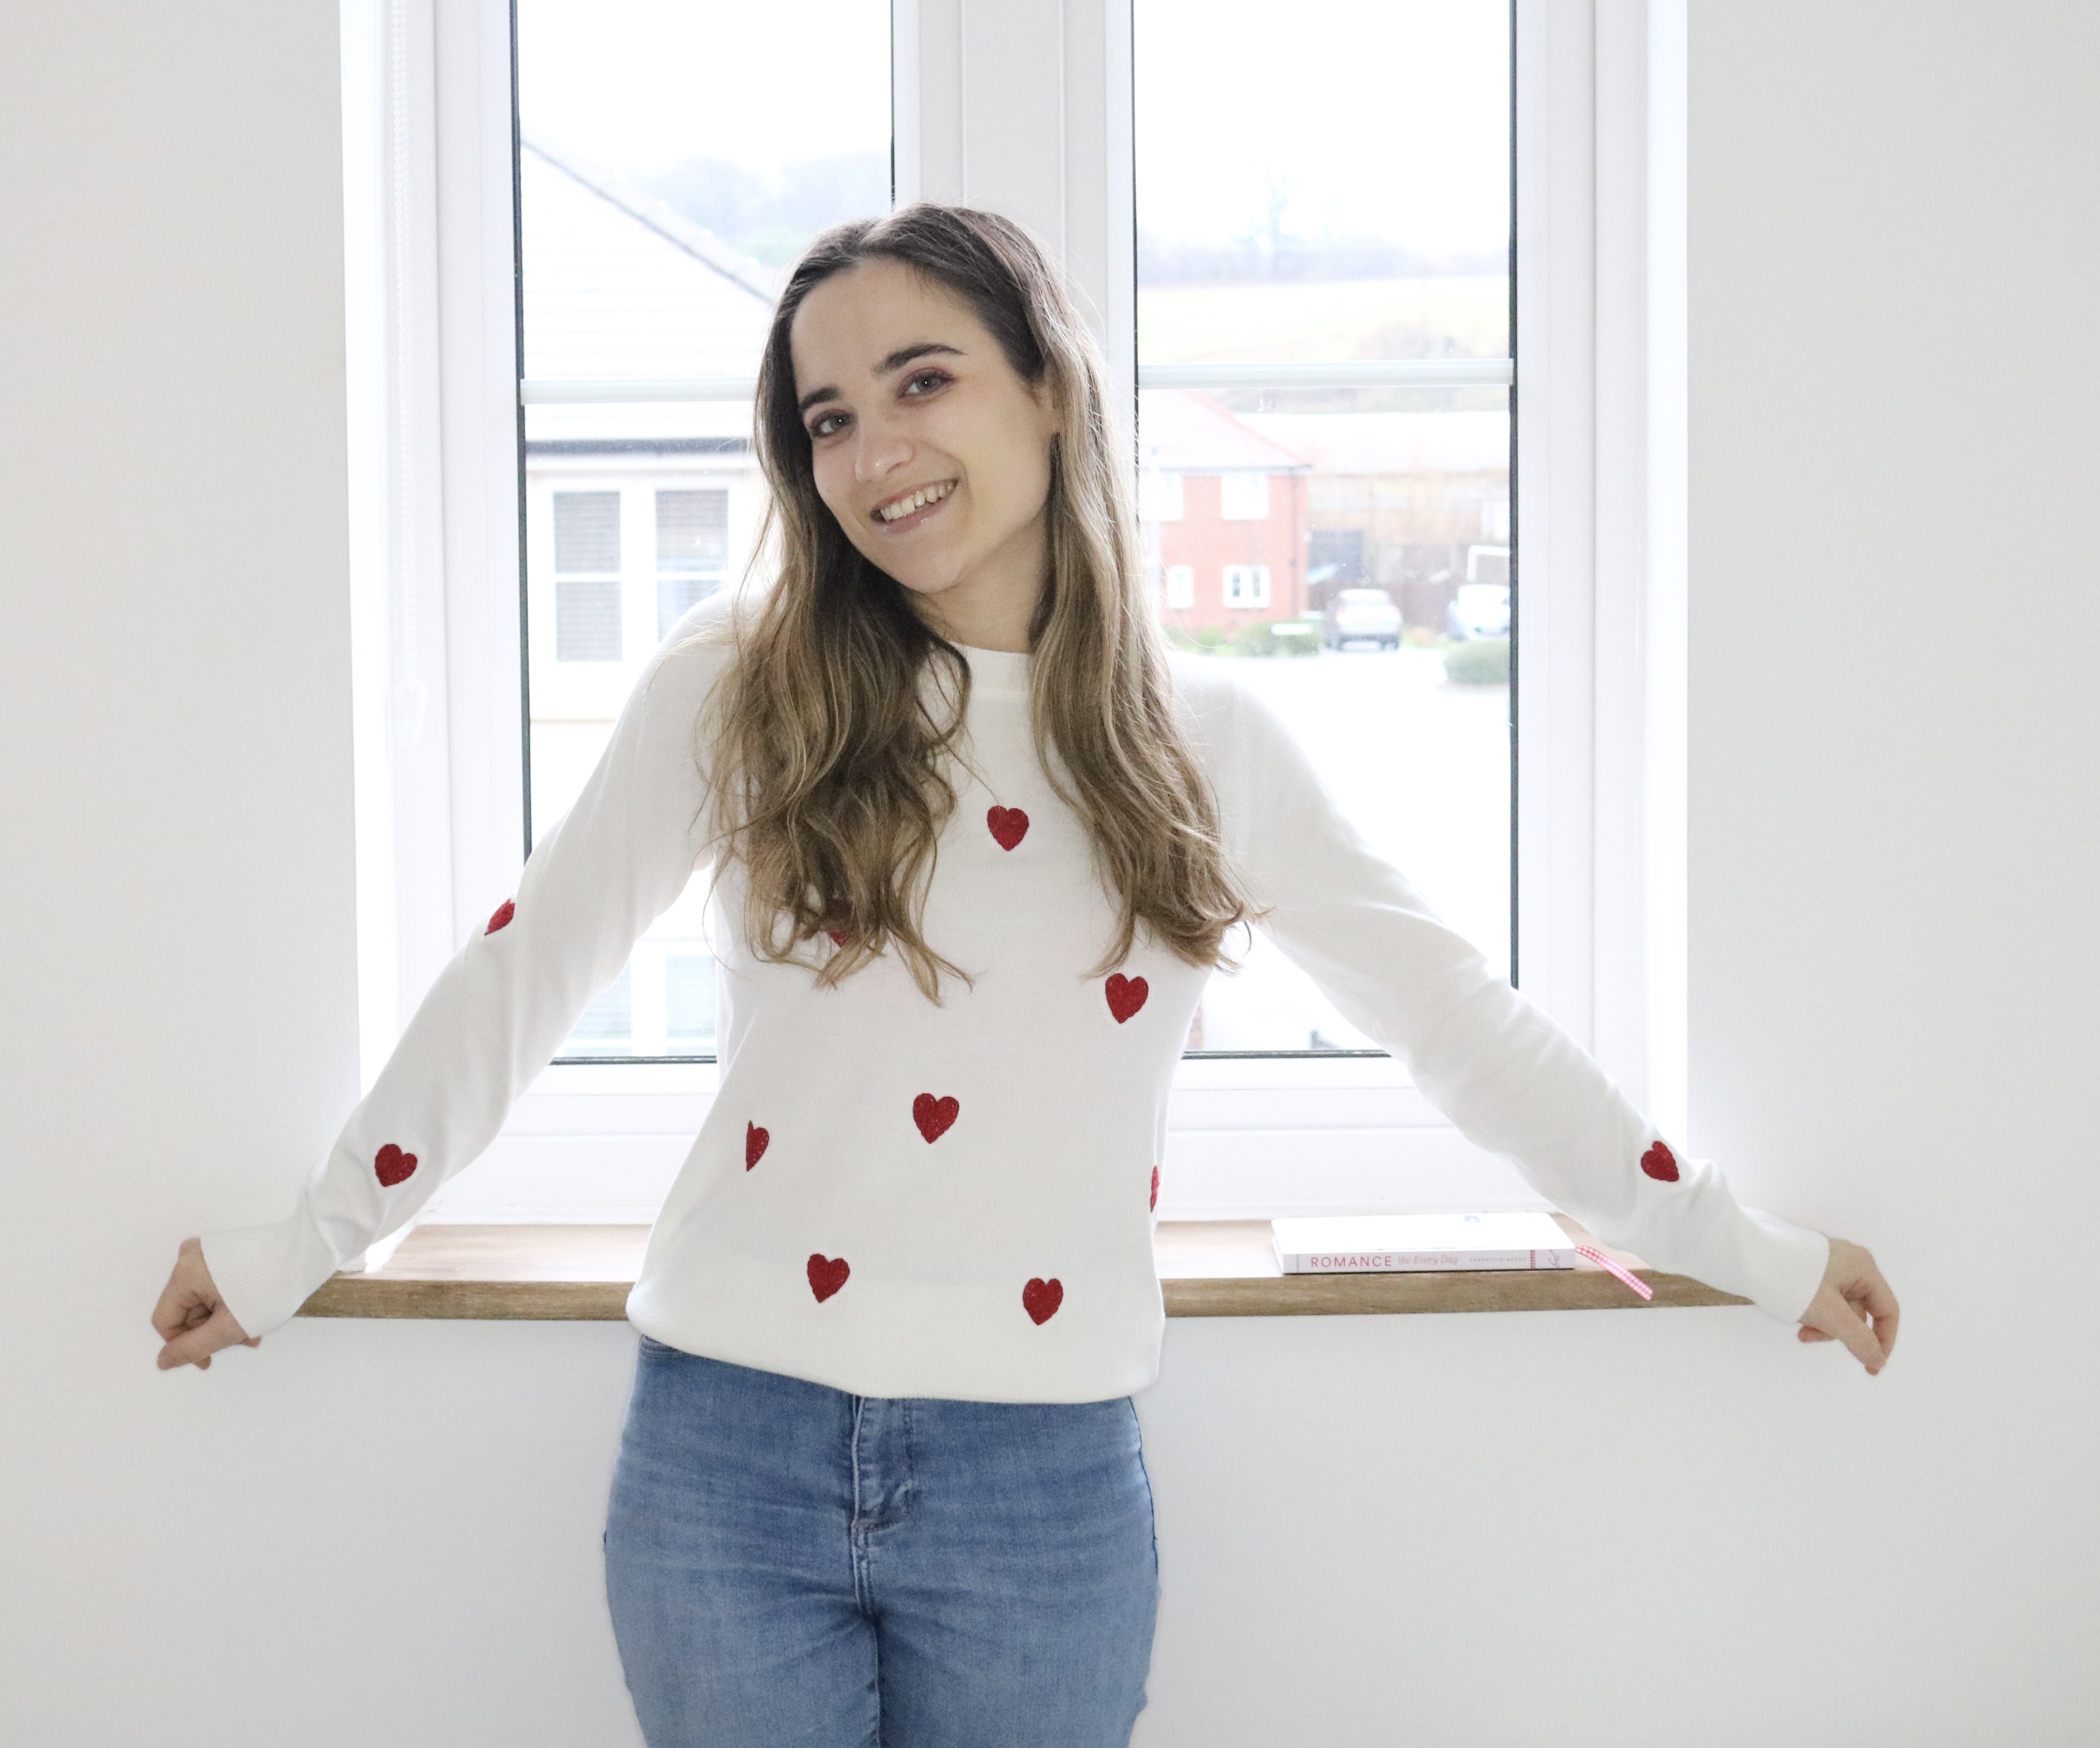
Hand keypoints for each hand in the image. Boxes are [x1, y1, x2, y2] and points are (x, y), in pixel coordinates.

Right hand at [152, 1237, 259, 1370]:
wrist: (310, 1251)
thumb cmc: (272, 1287)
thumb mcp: (229, 1327)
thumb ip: (193, 1348)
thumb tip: (163, 1361)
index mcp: (183, 1272)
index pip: (165, 1321)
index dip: (184, 1346)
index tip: (209, 1359)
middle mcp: (190, 1257)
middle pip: (186, 1310)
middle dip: (213, 1331)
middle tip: (244, 1339)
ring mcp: (208, 1252)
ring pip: (204, 1300)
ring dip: (225, 1320)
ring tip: (255, 1329)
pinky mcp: (225, 1251)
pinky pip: (216, 1285)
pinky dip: (230, 1303)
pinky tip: (254, 1313)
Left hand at [1797, 1237, 1897, 1374]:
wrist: (1744, 1254)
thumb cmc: (1791, 1280)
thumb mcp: (1829, 1314)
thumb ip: (1858, 1339)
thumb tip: (1878, 1360)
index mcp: (1863, 1267)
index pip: (1887, 1310)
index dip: (1884, 1341)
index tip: (1872, 1367)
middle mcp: (1850, 1263)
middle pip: (1859, 1311)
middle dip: (1837, 1331)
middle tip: (1809, 1337)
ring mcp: (1828, 1266)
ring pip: (1838, 1309)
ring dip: (1821, 1324)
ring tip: (1798, 1326)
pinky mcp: (1810, 1270)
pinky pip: (1821, 1300)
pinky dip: (1811, 1312)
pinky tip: (1793, 1315)